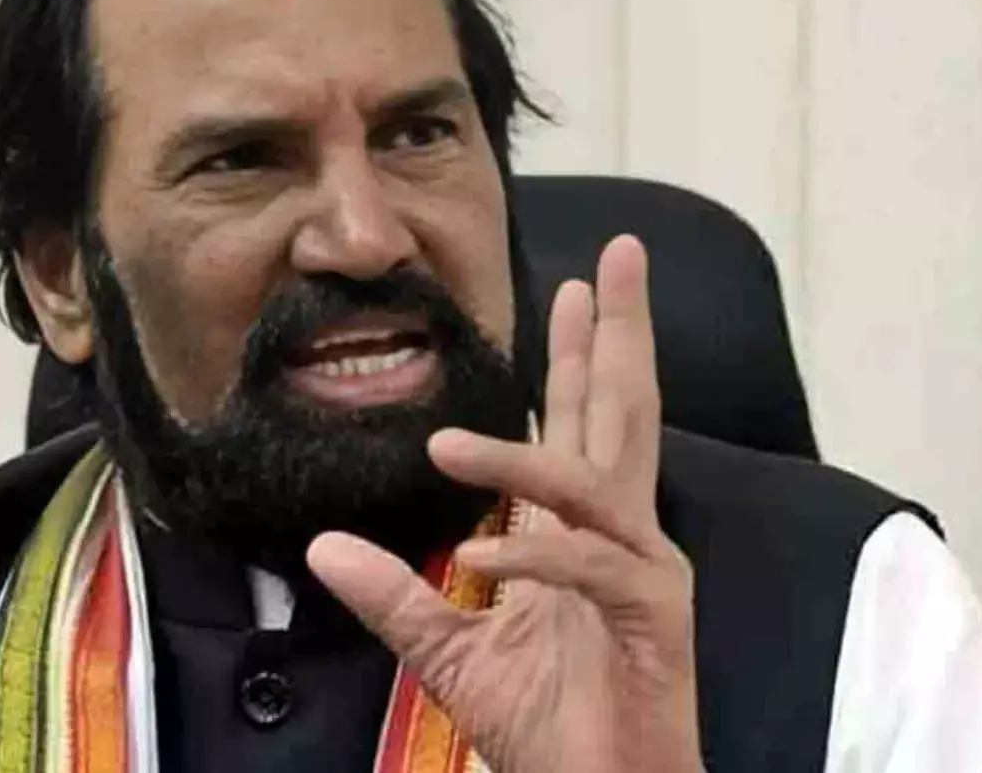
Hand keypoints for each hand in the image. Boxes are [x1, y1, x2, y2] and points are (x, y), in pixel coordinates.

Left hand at [308, 236, 701, 772]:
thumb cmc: (549, 727)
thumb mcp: (451, 652)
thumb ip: (397, 597)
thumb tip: (325, 546)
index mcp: (581, 533)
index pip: (578, 425)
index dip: (575, 357)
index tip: (569, 291)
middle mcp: (621, 535)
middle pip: (623, 413)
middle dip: (619, 332)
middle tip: (618, 256)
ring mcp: (645, 573)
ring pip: (593, 483)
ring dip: (521, 454)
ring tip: (444, 440)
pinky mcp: (655, 620)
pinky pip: (589, 569)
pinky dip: (534, 559)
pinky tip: (477, 557)